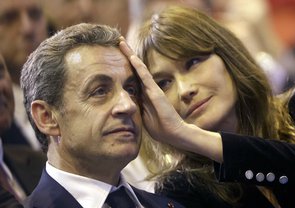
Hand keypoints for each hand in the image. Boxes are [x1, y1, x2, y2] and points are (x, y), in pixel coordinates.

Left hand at [119, 38, 223, 162]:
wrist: (174, 133)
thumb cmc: (160, 127)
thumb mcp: (143, 116)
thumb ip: (137, 108)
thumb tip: (126, 104)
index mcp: (144, 94)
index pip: (132, 76)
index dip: (124, 66)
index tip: (114, 58)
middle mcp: (148, 88)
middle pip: (135, 68)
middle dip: (126, 55)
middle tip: (118, 42)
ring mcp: (152, 89)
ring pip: (139, 68)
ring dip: (130, 55)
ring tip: (121, 43)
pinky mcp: (156, 92)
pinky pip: (145, 77)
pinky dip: (138, 66)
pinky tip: (131, 57)